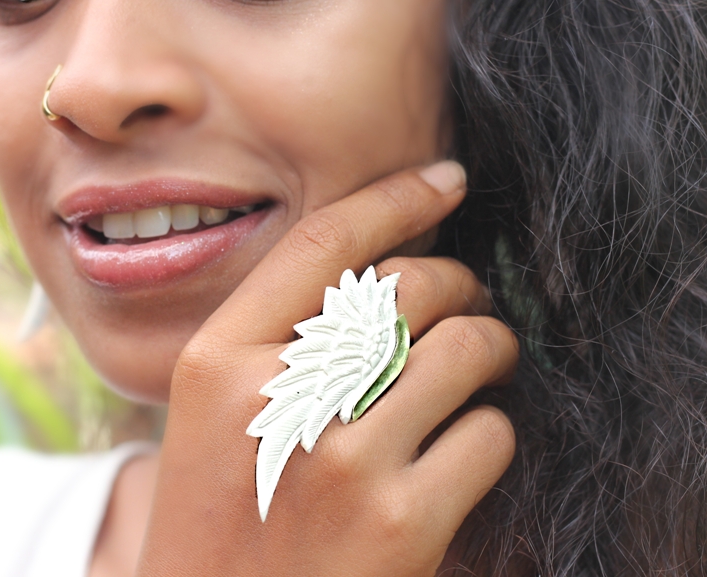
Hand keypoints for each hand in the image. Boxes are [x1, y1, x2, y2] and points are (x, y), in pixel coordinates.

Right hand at [136, 162, 518, 576]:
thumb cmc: (223, 528)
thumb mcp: (213, 424)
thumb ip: (277, 348)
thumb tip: (388, 280)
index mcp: (216, 362)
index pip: (321, 245)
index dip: (394, 197)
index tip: (446, 178)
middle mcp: (276, 398)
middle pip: (408, 287)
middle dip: (461, 282)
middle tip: (474, 302)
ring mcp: (342, 461)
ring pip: (464, 349)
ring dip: (492, 346)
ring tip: (488, 363)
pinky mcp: (402, 522)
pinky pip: (489, 433)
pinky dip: (493, 432)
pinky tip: (469, 447)